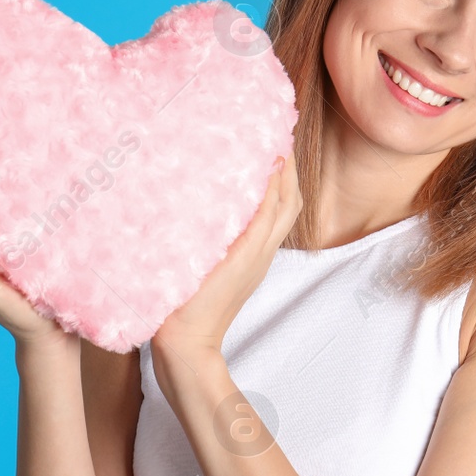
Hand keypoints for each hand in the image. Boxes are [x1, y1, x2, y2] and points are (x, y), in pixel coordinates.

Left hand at [153, 149, 301, 360]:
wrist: (185, 345)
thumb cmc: (184, 307)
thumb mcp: (201, 264)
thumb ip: (205, 238)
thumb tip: (191, 209)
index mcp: (254, 252)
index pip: (279, 205)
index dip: (282, 174)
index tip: (273, 142)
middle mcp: (261, 251)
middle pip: (290, 200)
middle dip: (288, 163)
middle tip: (277, 129)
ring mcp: (255, 257)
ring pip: (283, 205)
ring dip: (284, 171)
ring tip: (276, 138)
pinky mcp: (243, 261)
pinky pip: (265, 221)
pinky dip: (271, 194)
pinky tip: (268, 169)